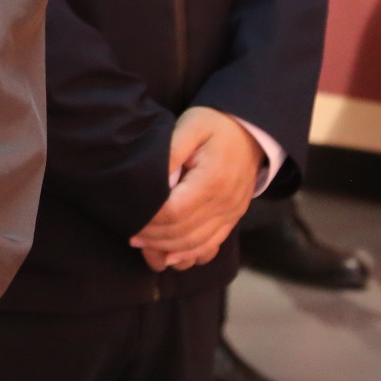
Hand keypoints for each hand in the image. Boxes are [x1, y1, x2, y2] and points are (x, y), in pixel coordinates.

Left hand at [130, 107, 262, 272]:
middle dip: (153, 238)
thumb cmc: (215, 124)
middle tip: (131, 235)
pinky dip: (190, 254)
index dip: (150, 219)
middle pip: (183, 233)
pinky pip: (212, 245)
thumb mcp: (190, 126)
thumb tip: (155, 182)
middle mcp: (225, 202)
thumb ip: (171, 153)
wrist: (250, 129)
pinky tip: (171, 256)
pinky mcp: (234, 217)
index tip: (130, 216)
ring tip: (144, 244)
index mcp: (212, 181)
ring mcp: (232, 212)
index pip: (174, 213)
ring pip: (197, 245)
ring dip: (168, 249)